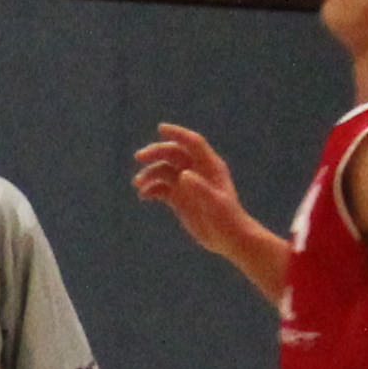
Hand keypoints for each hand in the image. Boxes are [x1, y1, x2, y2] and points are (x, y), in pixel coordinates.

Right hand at [131, 124, 252, 256]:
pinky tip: (144, 196)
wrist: (228, 239)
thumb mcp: (215, 204)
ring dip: (150, 174)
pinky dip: (151, 189)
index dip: (178, 133)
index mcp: (210, 166)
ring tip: (138, 184)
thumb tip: (183, 175)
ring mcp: (187, 184)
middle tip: (140, 157)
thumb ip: (200, 188)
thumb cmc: (227, 220)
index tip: (160, 128)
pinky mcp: (179, 197)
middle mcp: (197, 171)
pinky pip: (161, 187)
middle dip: (156, 152)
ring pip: (164, 170)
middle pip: (173, 153)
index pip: (192, 143)